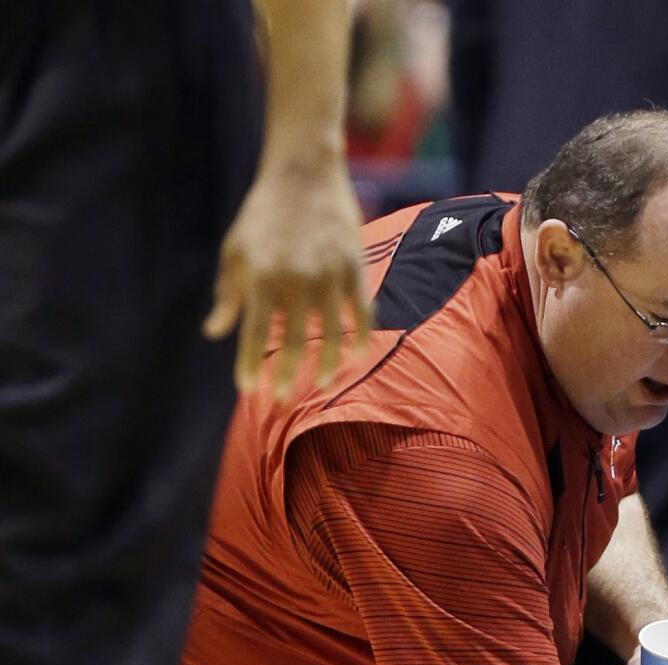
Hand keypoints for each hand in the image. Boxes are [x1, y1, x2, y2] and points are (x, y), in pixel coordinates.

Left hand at [204, 154, 371, 392]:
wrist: (303, 172)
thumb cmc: (262, 212)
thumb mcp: (235, 250)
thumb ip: (228, 294)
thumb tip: (215, 332)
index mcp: (260, 276)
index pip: (254, 332)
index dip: (250, 364)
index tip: (248, 389)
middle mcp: (294, 279)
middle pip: (293, 340)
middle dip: (287, 374)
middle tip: (282, 397)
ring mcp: (327, 274)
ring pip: (331, 332)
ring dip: (326, 363)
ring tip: (322, 383)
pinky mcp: (354, 267)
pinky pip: (361, 312)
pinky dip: (360, 336)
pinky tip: (356, 354)